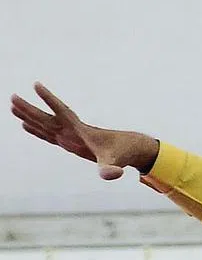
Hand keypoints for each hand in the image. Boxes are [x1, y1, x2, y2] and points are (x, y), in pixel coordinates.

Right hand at [10, 83, 158, 179]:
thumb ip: (111, 169)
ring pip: (45, 124)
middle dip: (30, 108)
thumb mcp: (115, 162)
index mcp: (81, 131)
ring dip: (29, 116)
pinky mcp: (70, 142)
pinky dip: (36, 130)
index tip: (36, 85)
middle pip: (48, 117)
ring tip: (12, 106)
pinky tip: (25, 124)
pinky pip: (48, 134)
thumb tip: (114, 174)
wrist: (131, 148)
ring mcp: (70, 136)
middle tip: (12, 97)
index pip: (62, 112)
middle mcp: (73, 131)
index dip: (50, 99)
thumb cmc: (123, 153)